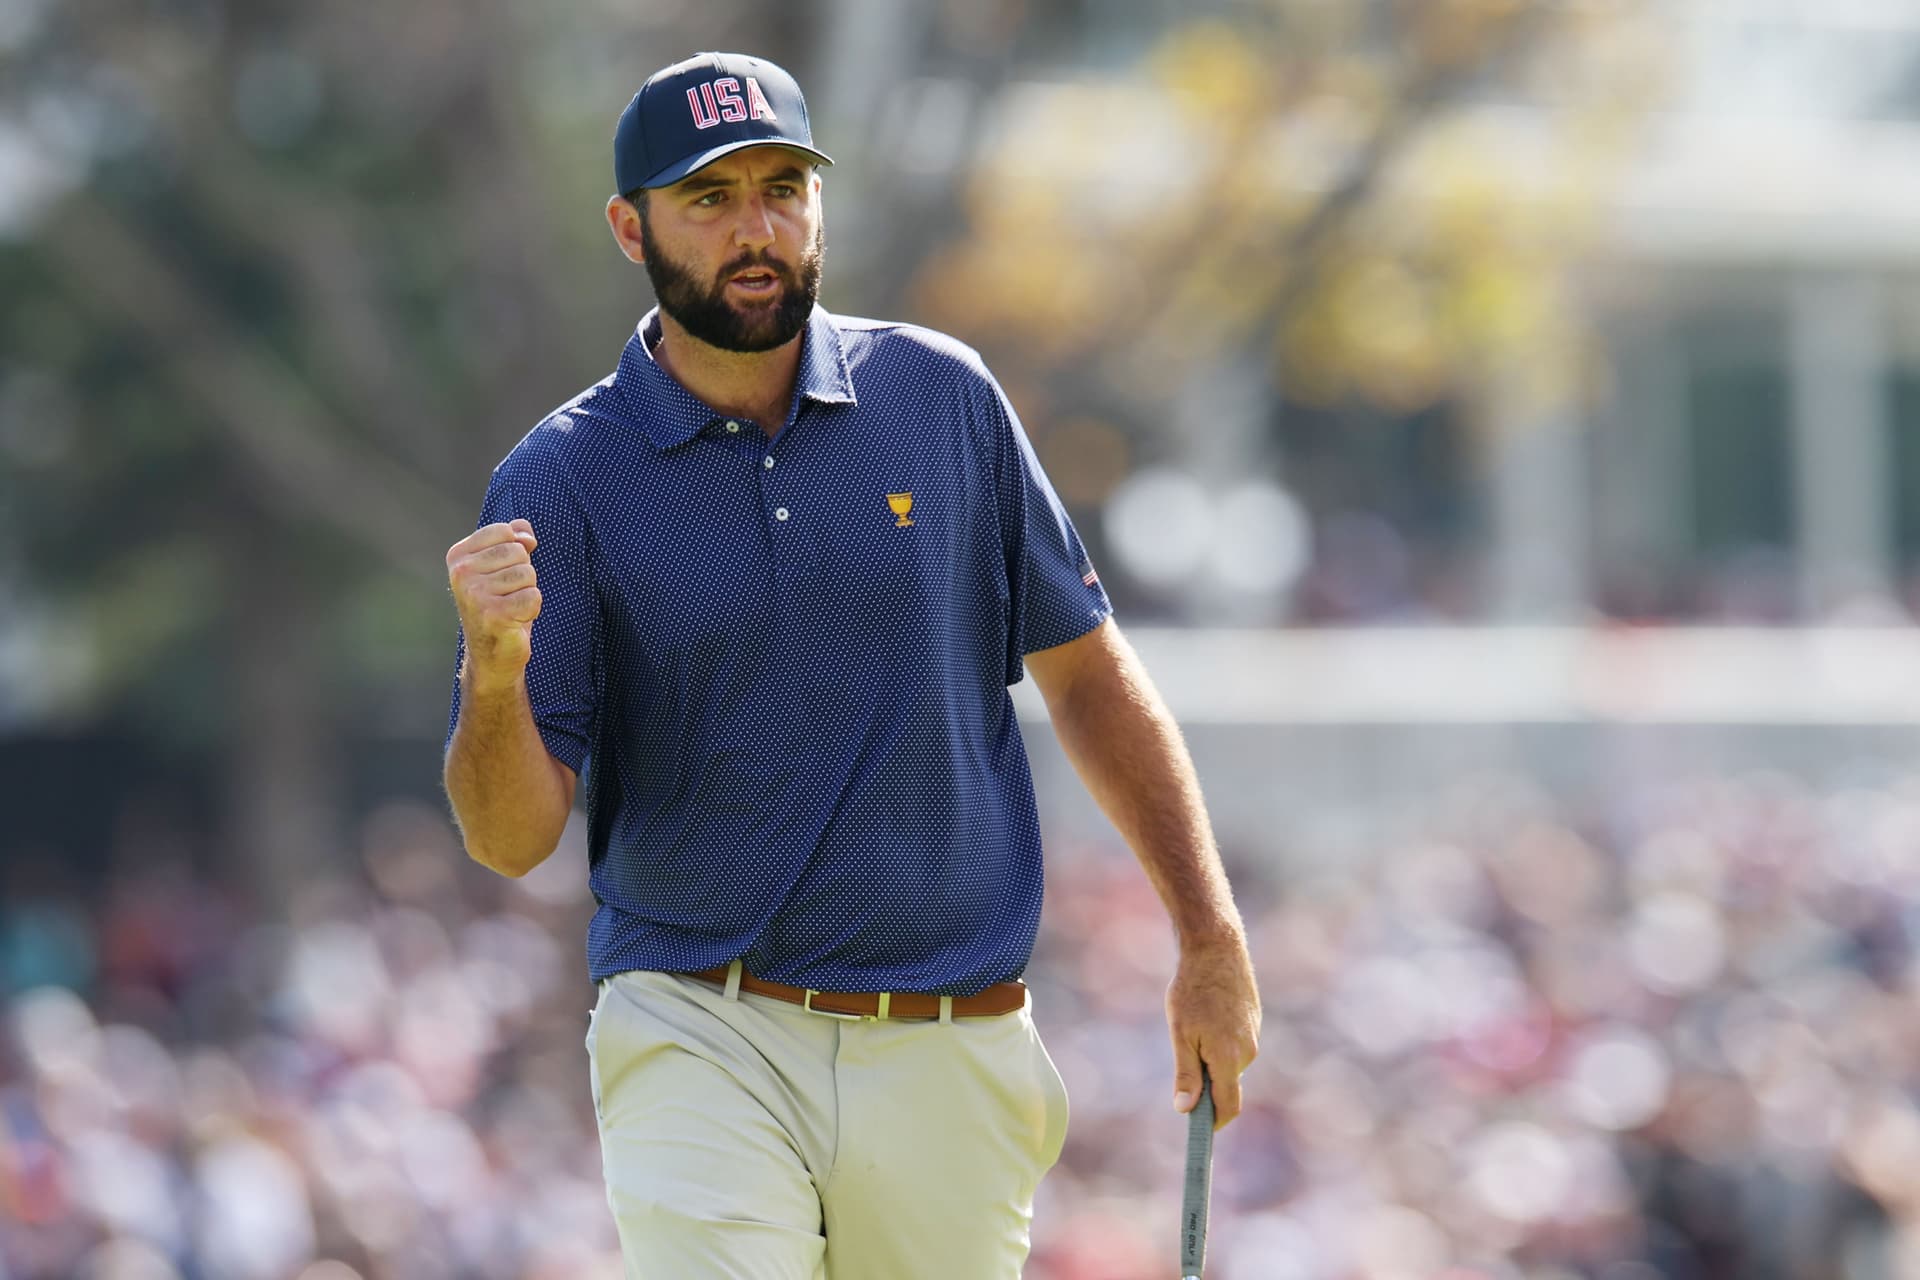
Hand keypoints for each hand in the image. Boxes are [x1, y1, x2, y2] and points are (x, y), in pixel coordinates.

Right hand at [447, 519, 541, 687]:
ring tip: (510, 608)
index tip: (500, 574)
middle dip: (523, 574)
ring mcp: (474, 593)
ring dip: (527, 592)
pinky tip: (514, 620)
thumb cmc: (500, 605)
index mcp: (458, 556)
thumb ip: (515, 540)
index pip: (504, 531)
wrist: (492, 654)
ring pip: (528, 574)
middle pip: (518, 552)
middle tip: (506, 596)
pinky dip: (531, 609)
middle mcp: (461, 573)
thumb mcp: (503, 566)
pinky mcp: (493, 614)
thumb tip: (526, 534)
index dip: (514, 551)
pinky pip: (533, 596)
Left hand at [1167, 931, 1260, 1128]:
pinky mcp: (1254, 1021)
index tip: (1199, 1129)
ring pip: (1230, 1061)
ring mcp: (1254, 1035)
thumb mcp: (1181, 1034)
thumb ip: (1186, 1074)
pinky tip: (1206, 1013)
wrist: (1216, 948)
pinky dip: (1219, 1039)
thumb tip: (1186, 1110)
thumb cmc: (1192, 990)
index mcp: (1229, 1058)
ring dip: (1211, 1056)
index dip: (1214, 1123)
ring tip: (1192, 1023)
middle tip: (1182, 1055)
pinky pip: (1235, 1043)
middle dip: (1207, 1083)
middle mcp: (1248, 1052)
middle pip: (1227, 1084)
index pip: (1228, 1106)